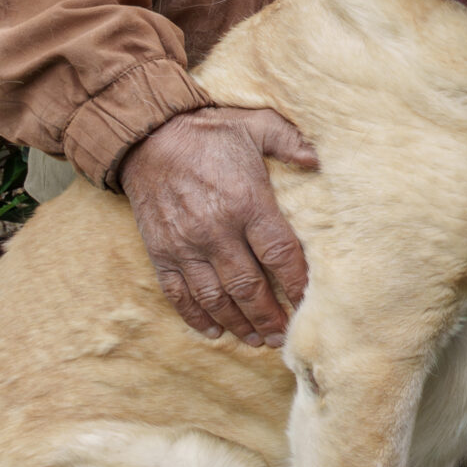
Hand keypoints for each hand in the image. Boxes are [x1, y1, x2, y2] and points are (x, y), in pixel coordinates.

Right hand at [122, 107, 318, 347]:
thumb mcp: (256, 125)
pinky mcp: (160, 253)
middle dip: (270, 317)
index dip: (297, 282)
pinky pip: (179, 295)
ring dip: (238, 324)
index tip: (310, 301)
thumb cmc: (209, 130)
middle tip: (285, 336)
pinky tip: (215, 331)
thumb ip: (290, 142)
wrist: (147, 136)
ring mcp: (186, 246)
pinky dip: (196, 318)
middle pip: (249, 287)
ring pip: (215, 298)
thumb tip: (320, 159)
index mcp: (246, 202)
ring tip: (257, 340)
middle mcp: (216, 231)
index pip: (280, 254)